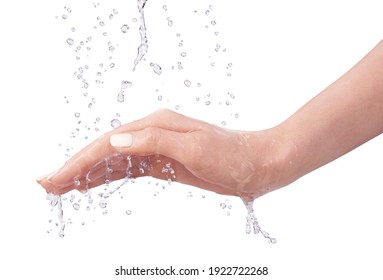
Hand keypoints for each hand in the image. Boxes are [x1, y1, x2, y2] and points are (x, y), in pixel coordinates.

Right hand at [37, 109, 287, 198]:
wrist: (256, 165)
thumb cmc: (231, 156)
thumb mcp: (194, 147)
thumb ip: (154, 142)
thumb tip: (114, 143)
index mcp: (155, 126)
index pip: (108, 145)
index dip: (79, 161)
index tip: (55, 178)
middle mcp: (152, 134)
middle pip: (105, 151)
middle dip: (76, 167)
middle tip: (48, 185)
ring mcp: (157, 148)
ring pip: (114, 161)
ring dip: (89, 173)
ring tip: (64, 187)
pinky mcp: (164, 163)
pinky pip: (130, 169)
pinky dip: (109, 177)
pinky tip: (95, 184)